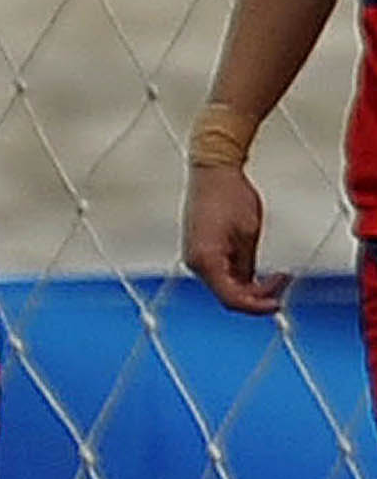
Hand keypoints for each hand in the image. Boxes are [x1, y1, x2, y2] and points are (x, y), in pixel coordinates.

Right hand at [182, 162, 287, 314]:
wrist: (213, 172)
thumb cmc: (229, 195)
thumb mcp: (248, 233)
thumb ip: (249, 265)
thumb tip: (254, 286)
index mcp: (206, 260)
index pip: (232, 298)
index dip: (257, 306)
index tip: (278, 304)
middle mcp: (195, 262)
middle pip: (228, 295)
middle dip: (257, 295)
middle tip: (282, 282)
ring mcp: (195, 257)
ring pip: (225, 286)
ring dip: (250, 286)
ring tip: (276, 274)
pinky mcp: (200, 250)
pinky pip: (222, 273)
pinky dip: (241, 276)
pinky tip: (258, 268)